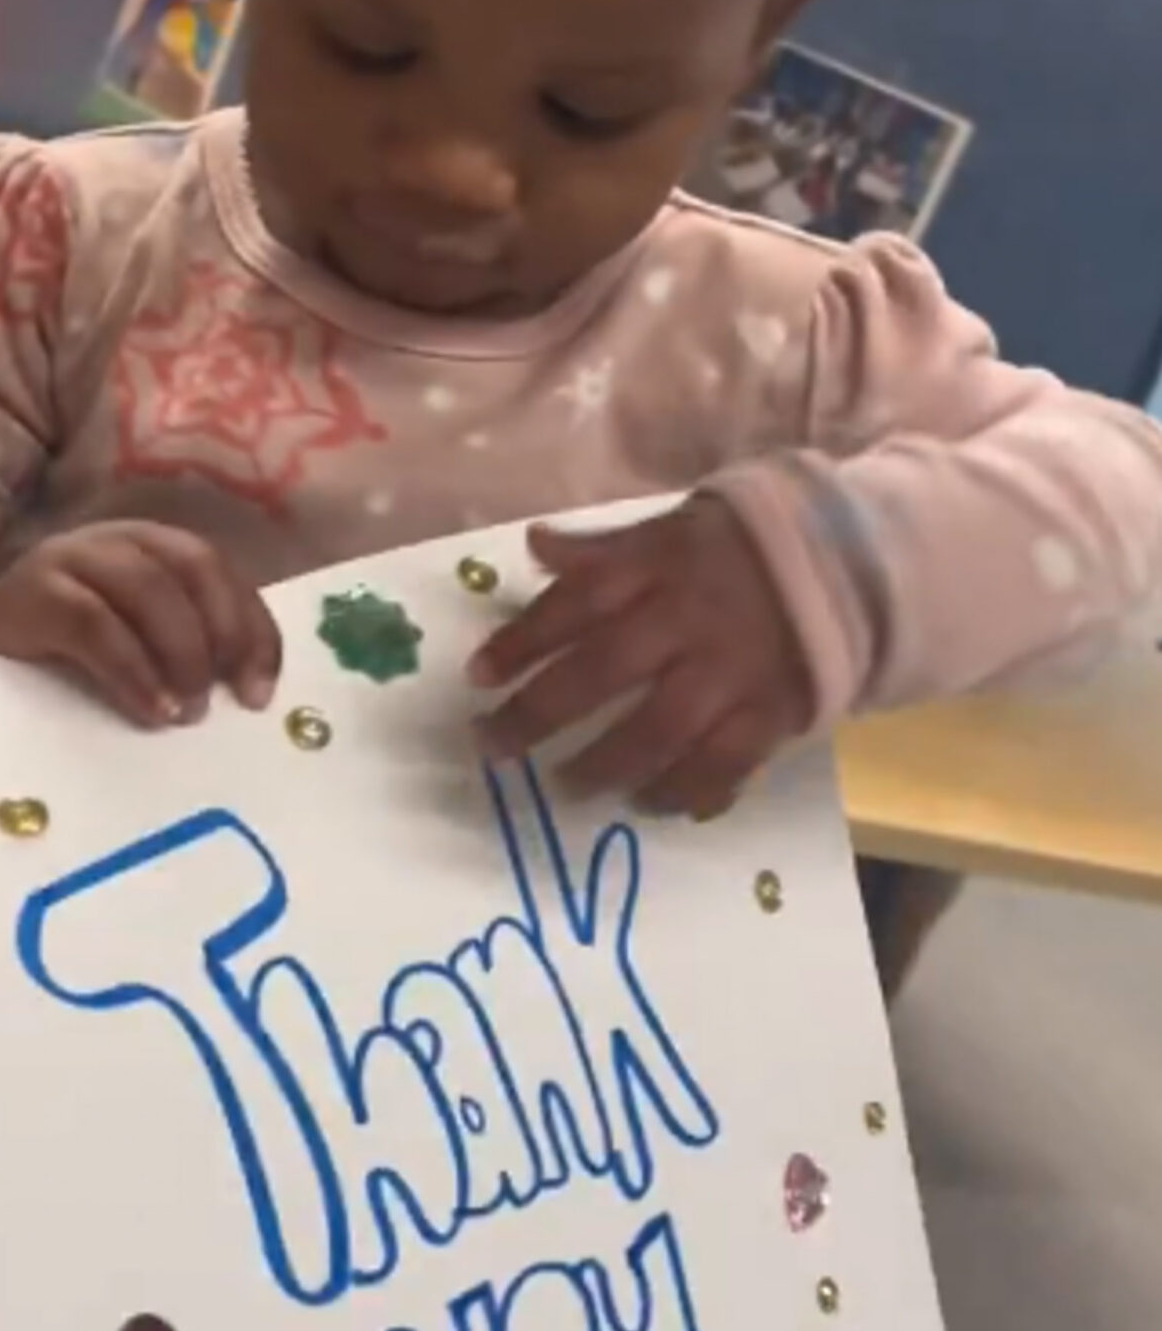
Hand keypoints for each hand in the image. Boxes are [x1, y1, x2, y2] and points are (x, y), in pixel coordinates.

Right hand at [0, 522, 280, 727]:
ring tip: (187, 712)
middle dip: (222, 636)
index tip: (261, 691)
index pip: (220, 572)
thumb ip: (184, 645)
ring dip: (180, 654)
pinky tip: (149, 708)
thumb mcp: (136, 638)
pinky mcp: (34, 592)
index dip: (251, 627)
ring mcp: (74, 557)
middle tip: (227, 701)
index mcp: (155, 545)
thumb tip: (247, 695)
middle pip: (193, 569)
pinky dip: (132, 670)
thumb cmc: (69, 648)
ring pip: (147, 589)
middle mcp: (119, 539)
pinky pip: (94, 625)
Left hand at [468, 499, 812, 816]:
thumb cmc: (742, 546)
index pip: (578, 601)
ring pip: (659, 729)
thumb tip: (534, 545)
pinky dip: (684, 791)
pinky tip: (648, 805)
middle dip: (539, 714)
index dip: (522, 640)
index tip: (475, 676)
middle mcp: (691, 618)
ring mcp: (734, 669)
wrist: (855, 561)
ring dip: (603, 765)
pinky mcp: (774, 712)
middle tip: (491, 748)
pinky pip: (723, 764)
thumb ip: (604, 546)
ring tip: (565, 787)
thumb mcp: (673, 525)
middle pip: (604, 671)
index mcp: (662, 563)